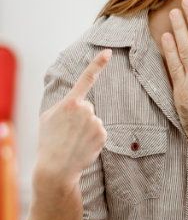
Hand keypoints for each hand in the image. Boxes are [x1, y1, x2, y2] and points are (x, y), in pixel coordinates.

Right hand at [34, 50, 110, 188]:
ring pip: (93, 121)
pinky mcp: (103, 134)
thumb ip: (64, 106)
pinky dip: (92, 139)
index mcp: (70, 102)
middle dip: (79, 118)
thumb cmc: (49, 141)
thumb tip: (80, 103)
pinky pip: (99, 132)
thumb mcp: (48, 117)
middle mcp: (86, 109)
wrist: (56, 168)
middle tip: (66, 133)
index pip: (86, 79)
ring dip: (85, 130)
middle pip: (87, 108)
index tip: (109, 51)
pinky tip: (82, 146)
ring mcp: (96, 122)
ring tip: (72, 141)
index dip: (98, 64)